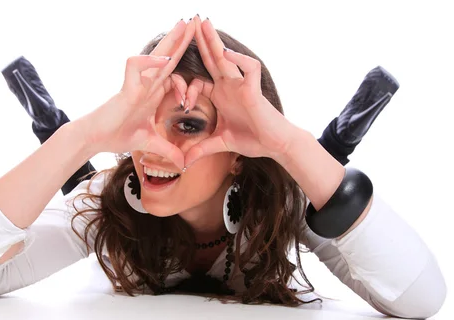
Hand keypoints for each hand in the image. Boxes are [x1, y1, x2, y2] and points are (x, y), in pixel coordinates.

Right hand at [84, 19, 195, 169]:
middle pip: (169, 58)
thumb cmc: (117, 135)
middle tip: (197, 22)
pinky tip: (163, 61)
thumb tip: (183, 164)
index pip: (175, 75)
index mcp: (154, 94)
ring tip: (184, 25)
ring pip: (156, 56)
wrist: (96, 139)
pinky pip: (136, 66)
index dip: (189, 76)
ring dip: (170, 41)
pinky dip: (149, 62)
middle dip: (183, 41)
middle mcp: (147, 85)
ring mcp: (137, 84)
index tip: (200, 86)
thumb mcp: (150, 143)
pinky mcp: (127, 88)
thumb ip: (168, 150)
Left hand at [183, 16, 297, 167]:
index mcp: (220, 95)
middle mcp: (229, 86)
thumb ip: (201, 149)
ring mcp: (241, 86)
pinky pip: (249, 68)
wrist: (275, 145)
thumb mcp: (221, 144)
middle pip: (211, 60)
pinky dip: (240, 60)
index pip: (198, 80)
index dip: (185, 85)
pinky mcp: (254, 90)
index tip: (178, 98)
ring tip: (204, 24)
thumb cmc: (253, 139)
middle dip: (200, 41)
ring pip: (227, 58)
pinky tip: (227, 53)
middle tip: (188, 22)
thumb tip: (184, 163)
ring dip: (215, 41)